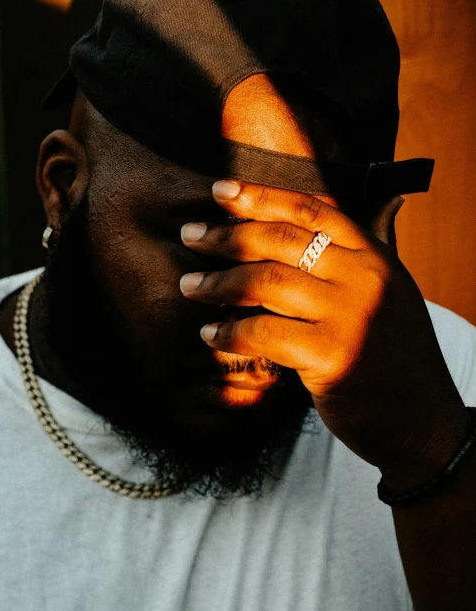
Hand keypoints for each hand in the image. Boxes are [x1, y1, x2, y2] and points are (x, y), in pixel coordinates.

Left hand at [180, 180, 469, 487]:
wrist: (422, 420)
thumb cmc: (391, 354)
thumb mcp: (386, 292)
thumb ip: (352, 255)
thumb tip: (308, 217)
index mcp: (373, 255)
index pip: (310, 209)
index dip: (260, 195)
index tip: (219, 190)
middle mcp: (364, 276)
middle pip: (279, 239)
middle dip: (226, 235)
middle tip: (190, 236)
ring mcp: (350, 315)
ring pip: (265, 281)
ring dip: (217, 283)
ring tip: (188, 286)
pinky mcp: (333, 356)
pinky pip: (264, 333)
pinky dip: (229, 333)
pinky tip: (209, 334)